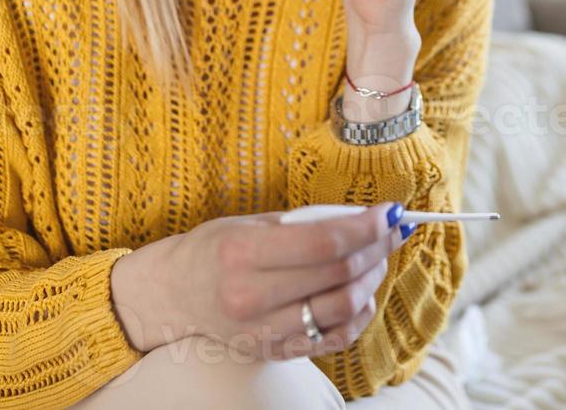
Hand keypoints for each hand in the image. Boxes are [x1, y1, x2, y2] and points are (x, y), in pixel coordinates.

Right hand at [110, 202, 409, 359]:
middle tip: (393, 230)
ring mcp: (263, 332)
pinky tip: (361, 294)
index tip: (389, 213)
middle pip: (337, 274)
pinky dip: (358, 315)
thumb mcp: (249, 223)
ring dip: (371, 280)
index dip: (365, 227)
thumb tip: (361, 218)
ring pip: (343, 308)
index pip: (323, 243)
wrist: (172, 296)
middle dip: (376, 248)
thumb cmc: (213, 250)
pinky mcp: (274, 352)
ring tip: (378, 259)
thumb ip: (304, 223)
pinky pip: (333, 339)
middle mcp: (251, 298)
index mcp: (242, 255)